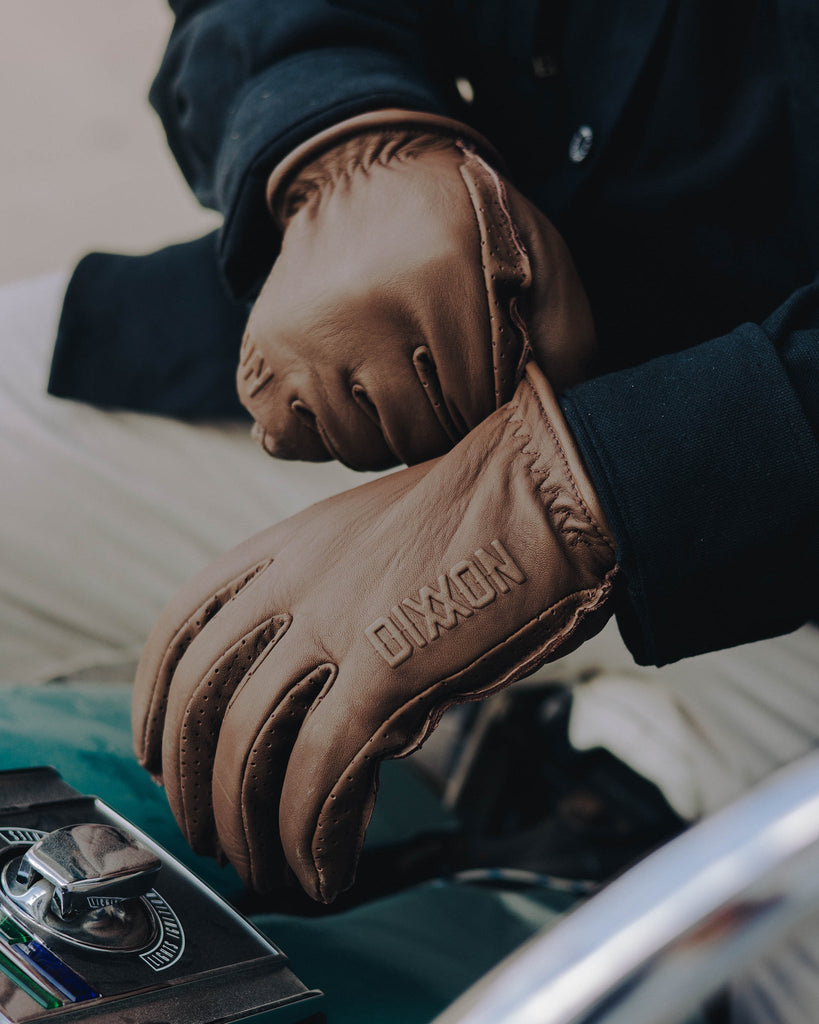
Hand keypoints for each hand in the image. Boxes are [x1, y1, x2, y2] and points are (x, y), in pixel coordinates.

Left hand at [133, 363, 615, 901]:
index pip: (181, 625)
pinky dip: (313, 836)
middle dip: (189, 780)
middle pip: (200, 697)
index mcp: (286, 545)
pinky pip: (322, 775)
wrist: (551, 489)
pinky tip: (322, 870)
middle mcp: (294, 582)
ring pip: (248, 747)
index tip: (153, 750)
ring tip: (262, 866)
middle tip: (203, 831)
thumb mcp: (376, 540)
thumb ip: (331, 607)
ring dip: (246, 824)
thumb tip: (327, 700)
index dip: (154, 700)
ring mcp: (336, 625)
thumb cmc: (484, 517)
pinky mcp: (387, 673)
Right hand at [237, 110, 595, 469]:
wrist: (365, 174)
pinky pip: (288, 438)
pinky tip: (344, 395)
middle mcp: (365, 306)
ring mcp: (306, 329)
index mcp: (442, 280)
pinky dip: (317, 435)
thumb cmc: (464, 232)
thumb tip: (546, 424)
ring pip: (354, 447)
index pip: (475, 409)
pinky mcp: (264, 346)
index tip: (483, 390)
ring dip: (382, 434)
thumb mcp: (536, 264)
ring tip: (394, 391)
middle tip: (439, 392)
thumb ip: (563, 344)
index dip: (485, 414)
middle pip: (415, 436)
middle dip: (438, 428)